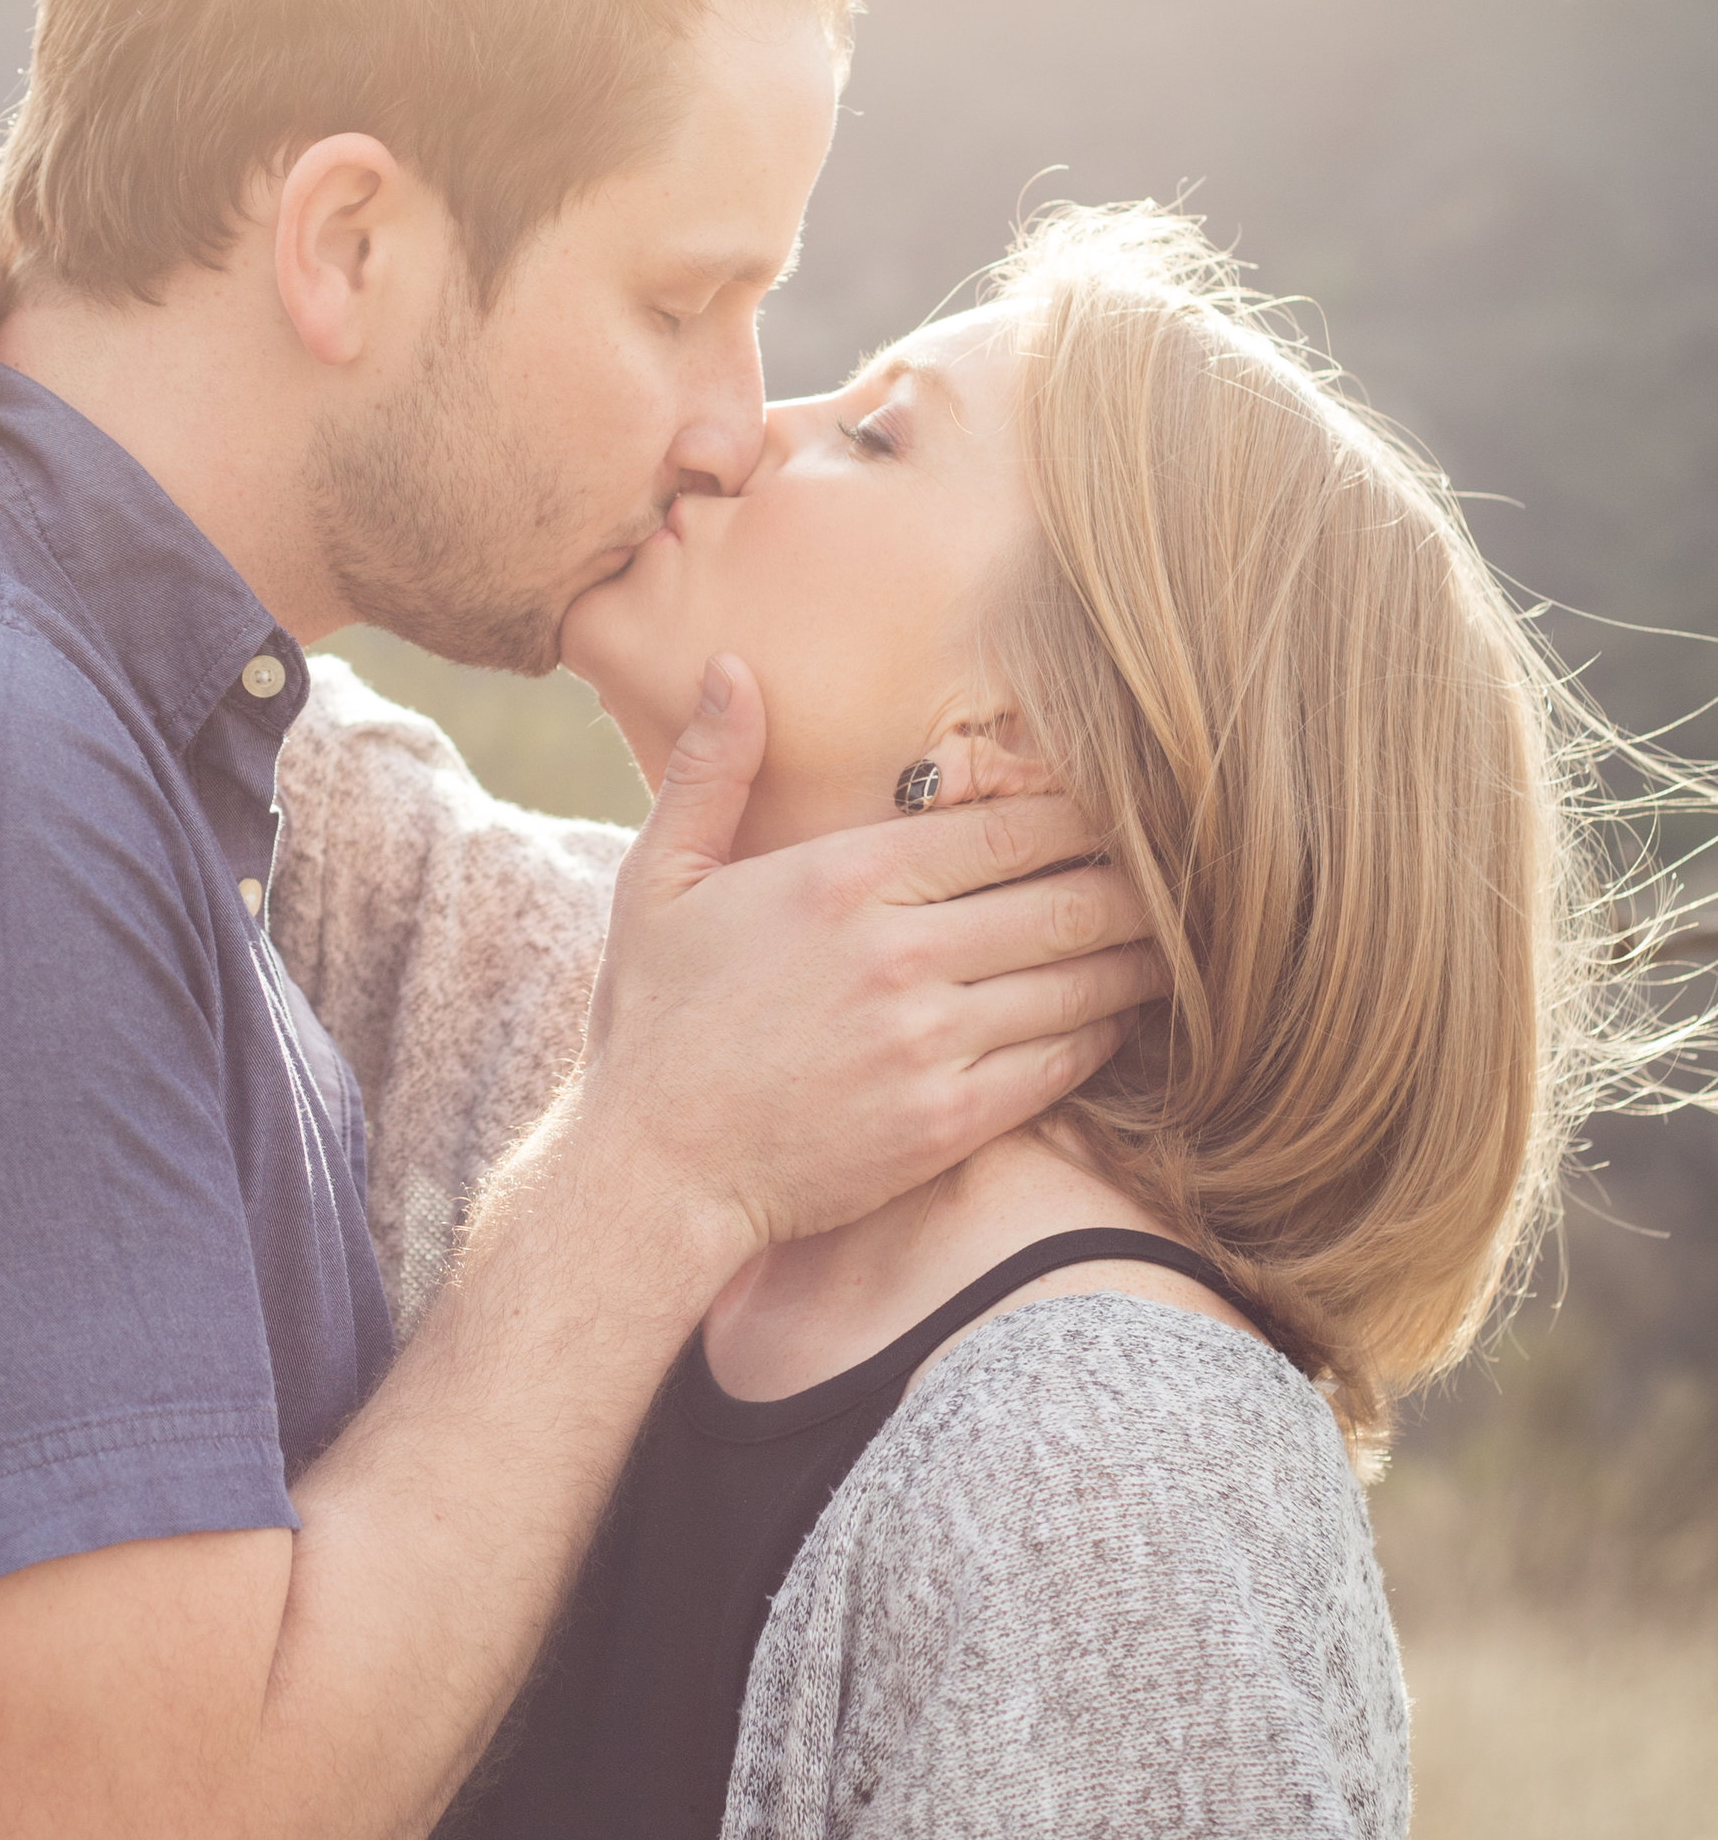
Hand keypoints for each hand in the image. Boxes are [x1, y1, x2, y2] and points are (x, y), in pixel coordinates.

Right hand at [577, 657, 1161, 1269]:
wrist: (652, 1172)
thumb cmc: (656, 1022)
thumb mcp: (660, 880)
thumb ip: (710, 771)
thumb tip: (736, 667)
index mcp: (844, 879)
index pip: (1009, 826)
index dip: (1083, 813)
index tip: (1123, 806)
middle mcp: (899, 952)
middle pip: (1068, 897)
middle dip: (1137, 882)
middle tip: (1186, 870)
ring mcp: (930, 1041)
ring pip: (1082, 980)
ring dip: (1141, 958)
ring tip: (1183, 939)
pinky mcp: (948, 1121)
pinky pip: (1062, 1063)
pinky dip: (1106, 1034)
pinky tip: (1125, 1016)